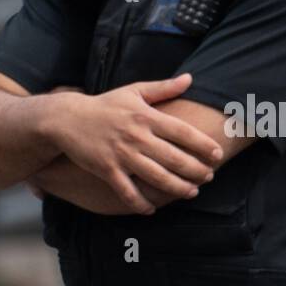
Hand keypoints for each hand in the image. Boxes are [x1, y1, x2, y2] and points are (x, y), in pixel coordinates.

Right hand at [48, 73, 222, 213]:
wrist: (67, 118)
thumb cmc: (105, 104)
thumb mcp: (133, 91)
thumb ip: (163, 87)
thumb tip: (190, 78)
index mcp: (145, 116)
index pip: (182, 132)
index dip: (202, 145)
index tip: (217, 154)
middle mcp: (136, 136)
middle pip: (175, 159)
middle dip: (196, 171)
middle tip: (209, 176)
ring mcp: (122, 155)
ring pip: (157, 178)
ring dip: (178, 188)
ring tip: (191, 192)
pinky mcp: (107, 170)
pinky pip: (129, 192)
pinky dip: (142, 203)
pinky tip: (152, 208)